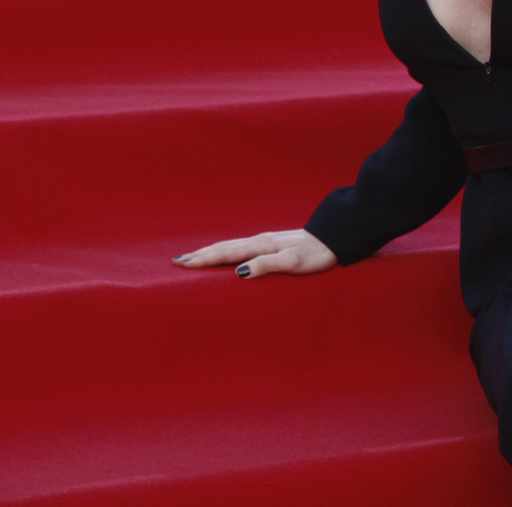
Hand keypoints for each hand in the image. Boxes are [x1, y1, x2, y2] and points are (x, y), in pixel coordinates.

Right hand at [172, 229, 337, 278]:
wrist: (335, 238)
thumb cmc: (317, 254)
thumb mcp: (293, 263)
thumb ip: (267, 265)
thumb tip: (239, 272)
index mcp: (261, 246)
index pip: (226, 253)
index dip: (203, 259)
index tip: (181, 264)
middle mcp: (260, 240)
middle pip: (224, 247)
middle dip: (200, 254)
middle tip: (176, 261)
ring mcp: (266, 240)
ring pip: (232, 245)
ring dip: (211, 251)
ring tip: (194, 256)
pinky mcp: (273, 243)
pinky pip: (242, 246)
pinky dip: (227, 250)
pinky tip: (228, 253)